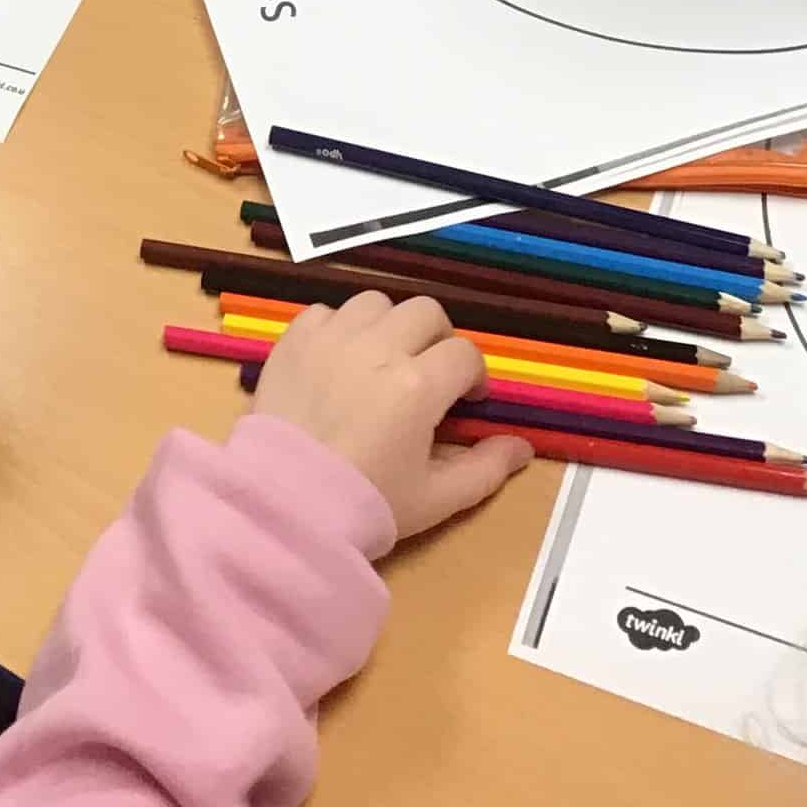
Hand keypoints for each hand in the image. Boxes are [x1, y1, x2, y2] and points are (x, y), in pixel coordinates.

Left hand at [254, 295, 531, 543]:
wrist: (284, 503)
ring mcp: (331, 337)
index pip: (465, 354)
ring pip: (375, 303)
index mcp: (417, 385)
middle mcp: (377, 348)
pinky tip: (340, 361)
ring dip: (389, 326)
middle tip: (429, 374)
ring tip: (383, 361)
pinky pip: (326, 311)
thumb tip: (522, 447)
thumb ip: (485, 468)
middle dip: (437, 340)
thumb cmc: (366, 503)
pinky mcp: (294, 338)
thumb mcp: (436, 498)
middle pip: (425, 312)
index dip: (473, 376)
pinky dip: (339, 328)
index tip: (465, 400)